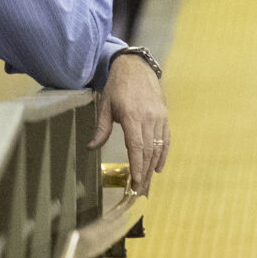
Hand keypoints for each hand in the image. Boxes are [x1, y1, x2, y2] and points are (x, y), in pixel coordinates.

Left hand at [92, 53, 169, 193]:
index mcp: (133, 115)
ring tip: (146, 183)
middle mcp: (149, 118)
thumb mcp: (105, 105)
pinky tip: (158, 167)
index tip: (135, 181)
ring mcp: (159, 117)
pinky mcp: (164, 116)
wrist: (136, 67)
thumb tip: (91, 148)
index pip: (136, 146)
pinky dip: (163, 154)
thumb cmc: (118, 86)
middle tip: (139, 190)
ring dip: (152, 166)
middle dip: (144, 172)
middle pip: (148, 151)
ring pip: (158, 147)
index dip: (136, 165)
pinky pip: (165, 139)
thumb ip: (101, 128)